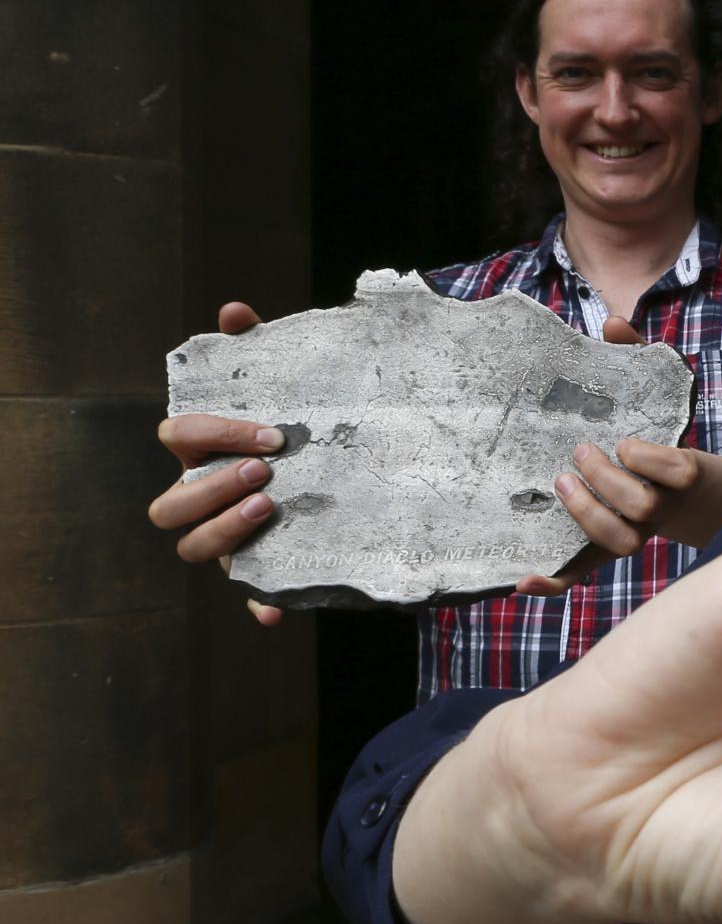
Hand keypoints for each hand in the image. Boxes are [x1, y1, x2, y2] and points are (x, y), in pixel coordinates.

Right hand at [148, 301, 287, 625]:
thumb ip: (257, 350)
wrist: (348, 470)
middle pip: (169, 504)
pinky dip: (258, 604)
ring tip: (272, 507)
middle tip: (268, 472)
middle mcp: (202, 495)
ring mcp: (225, 535)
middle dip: (211, 488)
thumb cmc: (297, 426)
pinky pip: (248, 594)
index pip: (178, 436)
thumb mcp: (285, 386)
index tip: (272, 434)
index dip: (216, 433)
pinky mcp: (258, 567)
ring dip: (224, 531)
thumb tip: (234, 311)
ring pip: (193, 547)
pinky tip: (276, 611)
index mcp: (201, 448)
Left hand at [519, 317, 721, 596]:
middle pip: (642, 508)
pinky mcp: (601, 551)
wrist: (680, 493)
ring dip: (588, 514)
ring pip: (618, 542)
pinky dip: (553, 581)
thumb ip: (637, 357)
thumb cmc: (656, 433)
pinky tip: (521, 578)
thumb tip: (612, 322)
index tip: (625, 440)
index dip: (652, 459)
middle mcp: (659, 509)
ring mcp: (631, 534)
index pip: (680, 473)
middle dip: (609, 481)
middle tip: (581, 451)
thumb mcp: (655, 393)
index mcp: (679, 472)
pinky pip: (579, 574)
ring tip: (562, 482)